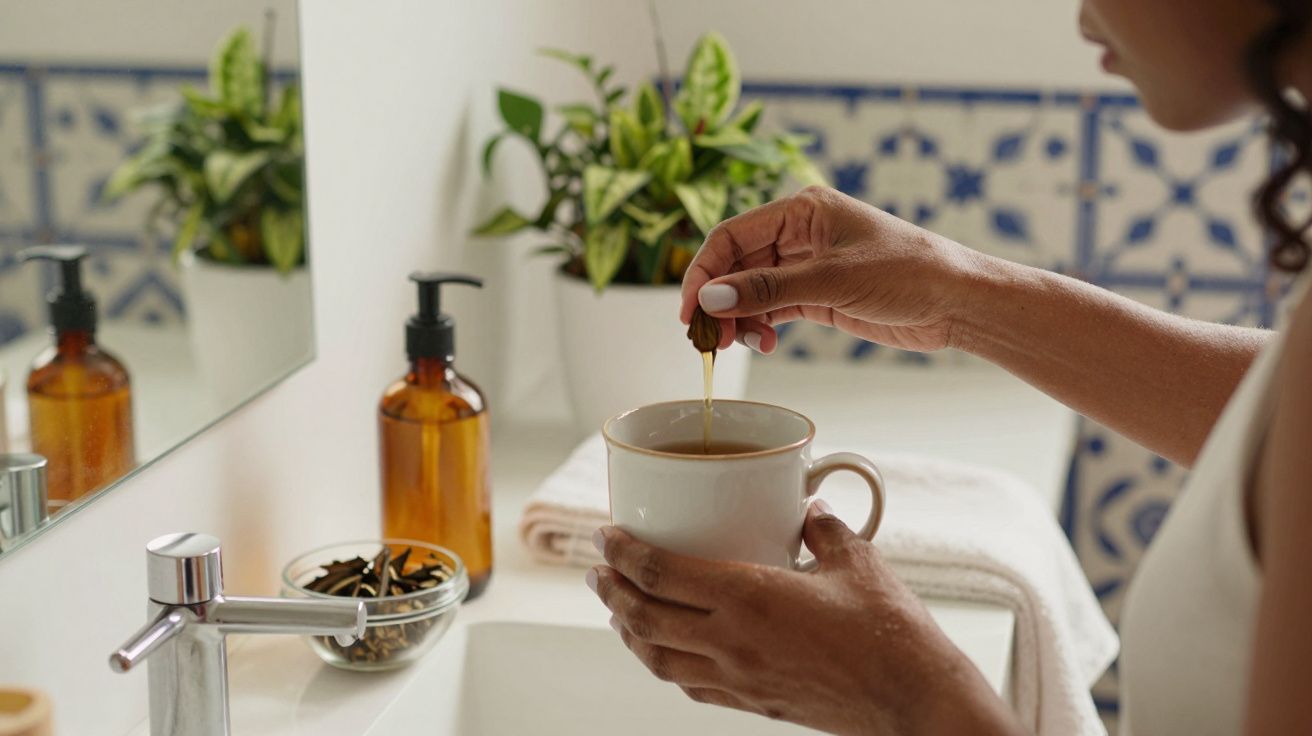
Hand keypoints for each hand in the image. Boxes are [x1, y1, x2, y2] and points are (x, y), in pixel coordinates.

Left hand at [587, 504, 1022, 735]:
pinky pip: (689, 684)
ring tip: (617, 608)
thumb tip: (811, 508)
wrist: (911, 699)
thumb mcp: (856, 561)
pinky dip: (664, 663)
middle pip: (644, 616)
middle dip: (611, 590)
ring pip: (657, 657)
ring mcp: (738, 677)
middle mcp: (733, 640)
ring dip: (627, 630)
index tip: (605, 535)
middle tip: (597, 570)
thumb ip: (825, 529)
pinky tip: (664, 651)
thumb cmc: (890, 633)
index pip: (662, 572)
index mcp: (750, 597)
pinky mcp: (752, 702)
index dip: (624, 552)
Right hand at [679, 186, 979, 353]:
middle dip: (719, 300)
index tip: (690, 310)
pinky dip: (761, 326)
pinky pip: (773, 308)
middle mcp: (800, 233)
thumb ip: (769, 289)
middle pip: (736, 265)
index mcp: (802, 209)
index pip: (732, 236)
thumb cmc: (908, 272)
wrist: (957, 301)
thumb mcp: (833, 280)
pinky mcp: (818, 295)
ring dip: (738, 318)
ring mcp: (808, 265)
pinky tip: (763, 343)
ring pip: (751, 290)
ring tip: (739, 345)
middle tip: (708, 339)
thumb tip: (711, 298)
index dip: (704, 271)